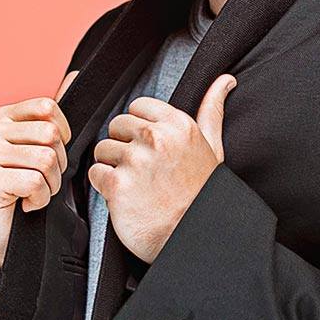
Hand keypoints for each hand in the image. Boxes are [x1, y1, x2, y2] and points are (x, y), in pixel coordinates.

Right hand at [0, 69, 79, 283]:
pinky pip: (35, 182)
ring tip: (33, 192)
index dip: (62, 135)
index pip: (48, 108)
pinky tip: (24, 203)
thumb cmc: (26, 187)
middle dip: (58, 164)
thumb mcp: (43, 146)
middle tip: (42, 179)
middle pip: (50, 134)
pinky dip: (39, 200)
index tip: (51, 154)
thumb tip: (75, 74)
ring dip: (50, 184)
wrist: (6, 232)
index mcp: (2, 116)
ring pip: (46, 159)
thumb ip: (54, 113)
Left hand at [88, 73, 236, 264]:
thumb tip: (225, 79)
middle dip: (124, 147)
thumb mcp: (213, 148)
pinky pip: (95, 173)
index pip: (138, 107)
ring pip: (102, 149)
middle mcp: (157, 139)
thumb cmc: (203, 194)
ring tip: (135, 187)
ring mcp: (136, 161)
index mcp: (178, 125)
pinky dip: (104, 186)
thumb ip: (212, 110)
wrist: (196, 240)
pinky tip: (125, 198)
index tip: (151, 149)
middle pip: (117, 126)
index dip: (139, 129)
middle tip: (142, 172)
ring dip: (112, 167)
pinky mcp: (117, 185)